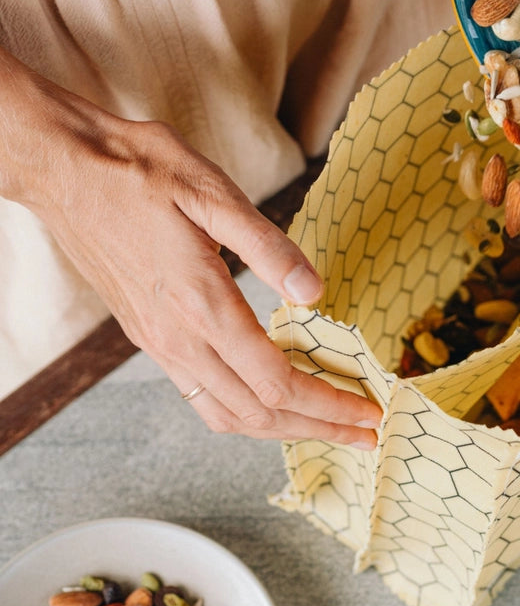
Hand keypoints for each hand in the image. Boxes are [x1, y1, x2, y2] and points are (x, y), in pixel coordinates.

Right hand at [0, 48, 382, 446]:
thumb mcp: (213, 193)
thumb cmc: (140, 172)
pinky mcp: (150, 340)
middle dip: (320, 429)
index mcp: (201, 304)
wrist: (66, 170)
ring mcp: (160, 345)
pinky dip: (246, 416)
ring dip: (285, 430)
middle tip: (366, 434)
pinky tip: (270, 405)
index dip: (329, 404)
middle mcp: (178, 339)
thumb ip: (268, 247)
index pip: (277, 382)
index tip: (367, 409)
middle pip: (259, 413)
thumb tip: (314, 292)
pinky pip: (202, 400)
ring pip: (229, 416)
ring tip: (328, 428)